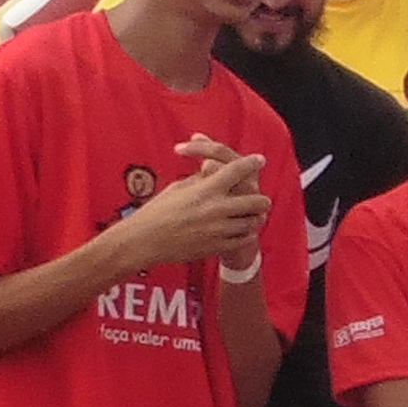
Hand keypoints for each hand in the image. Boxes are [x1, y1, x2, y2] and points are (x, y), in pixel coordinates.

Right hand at [123, 143, 272, 270]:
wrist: (146, 241)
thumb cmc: (158, 211)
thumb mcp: (179, 188)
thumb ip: (202, 179)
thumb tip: (217, 168)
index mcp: (205, 190)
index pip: (236, 170)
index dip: (251, 162)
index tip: (259, 159)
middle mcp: (216, 209)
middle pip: (256, 201)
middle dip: (262, 199)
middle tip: (262, 198)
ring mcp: (218, 230)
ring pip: (253, 222)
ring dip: (256, 217)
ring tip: (255, 215)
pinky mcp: (217, 246)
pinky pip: (243, 239)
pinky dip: (247, 233)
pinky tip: (244, 230)